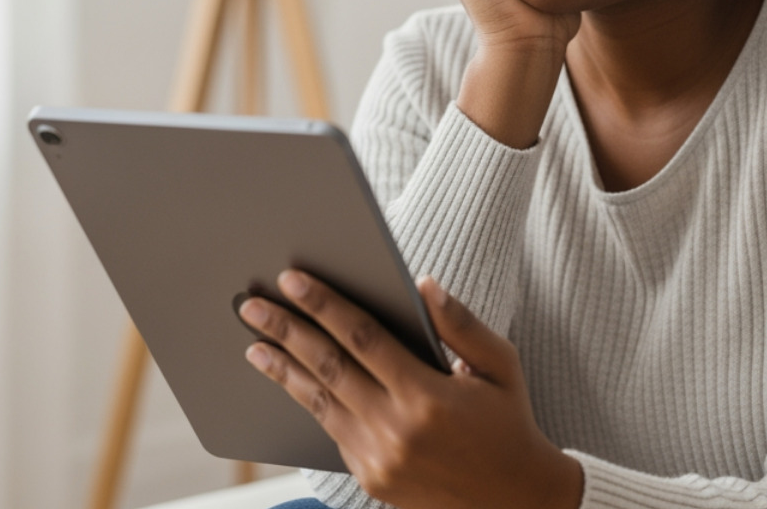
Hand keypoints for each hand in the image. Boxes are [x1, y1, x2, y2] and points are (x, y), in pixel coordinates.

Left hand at [240, 270, 582, 508]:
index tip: (294, 279)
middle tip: (252, 303)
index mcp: (429, 396)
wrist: (514, 501)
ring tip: (254, 342)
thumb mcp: (502, 365)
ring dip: (283, 368)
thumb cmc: (509, 422)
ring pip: (319, 402)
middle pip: (328, 367)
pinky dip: (308, 400)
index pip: (364, 337)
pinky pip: (332, 430)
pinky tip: (291, 379)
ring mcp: (379, 458)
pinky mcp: (371, 477)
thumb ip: (461, 324)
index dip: (325, 305)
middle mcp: (396, 429)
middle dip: (286, 330)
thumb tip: (423, 284)